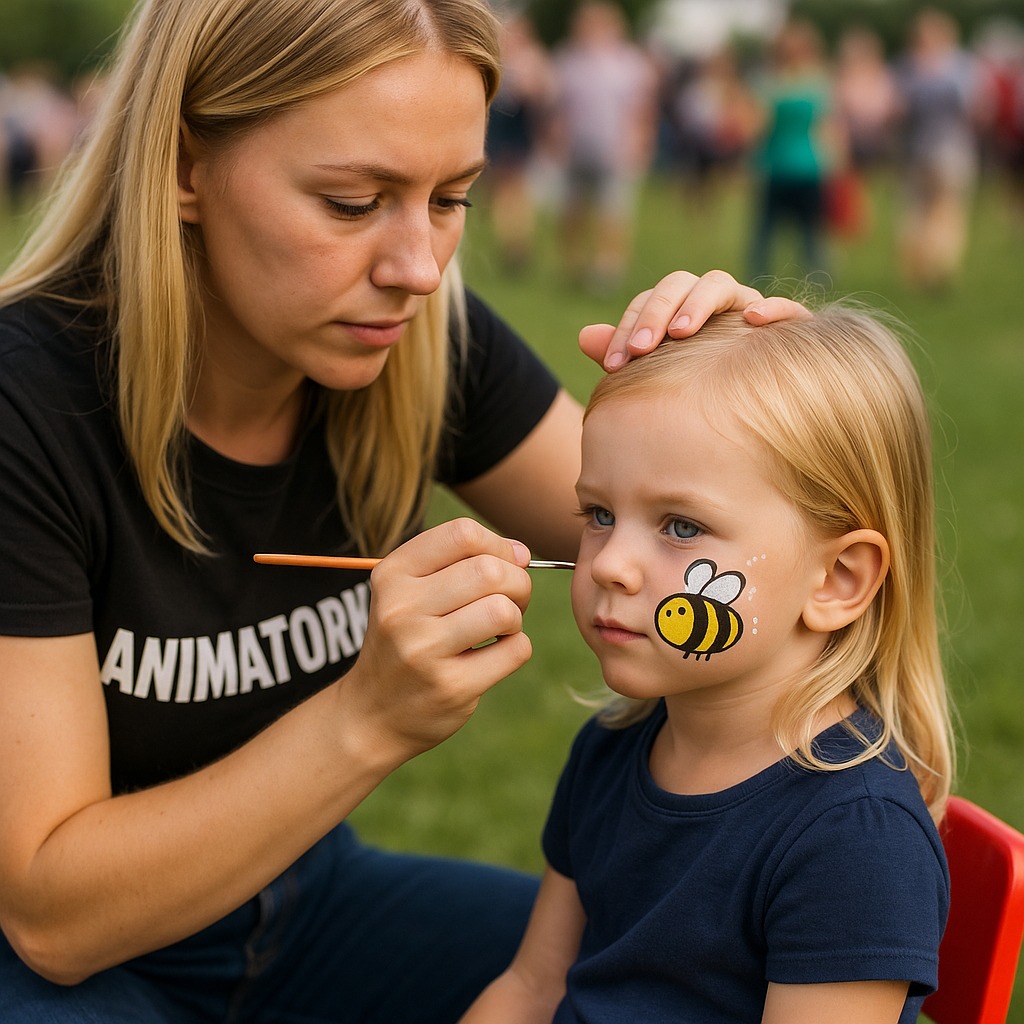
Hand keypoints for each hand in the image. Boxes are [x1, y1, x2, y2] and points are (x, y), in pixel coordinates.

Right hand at [341, 519, 533, 760]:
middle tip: (511, 600)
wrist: (372, 714)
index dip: (498, 545)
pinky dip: (517, 648)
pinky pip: (516, 650)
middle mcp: (401, 608)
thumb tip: (521, 553)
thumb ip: (460, 563)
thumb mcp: (409, 592)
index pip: (462, 534)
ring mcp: (424, 650)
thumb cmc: (405, 641)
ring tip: (499, 629)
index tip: (505, 563)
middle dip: (517, 583)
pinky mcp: (451, 687)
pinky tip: (494, 655)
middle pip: (489, 571)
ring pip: (503, 610)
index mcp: (392, 575)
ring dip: (515, 617)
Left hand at [579, 269, 812, 370]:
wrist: (771, 406)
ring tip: (681, 334)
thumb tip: (584, 336)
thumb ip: (628, 353)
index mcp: (680, 312)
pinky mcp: (789, 326)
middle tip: (640, 349)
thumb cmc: (706, 388)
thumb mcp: (662, 373)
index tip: (615, 365)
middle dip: (656, 314)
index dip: (628, 328)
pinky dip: (771, 306)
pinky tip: (753, 322)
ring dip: (698, 304)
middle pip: (678, 284)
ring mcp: (749, 308)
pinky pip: (785, 307)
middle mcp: (712, 304)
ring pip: (720, 285)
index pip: (648, 303)